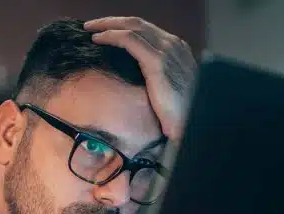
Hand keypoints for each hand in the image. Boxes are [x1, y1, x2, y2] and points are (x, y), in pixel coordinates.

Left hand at [84, 16, 196, 140]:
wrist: (193, 122)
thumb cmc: (181, 112)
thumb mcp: (169, 88)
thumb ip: (156, 76)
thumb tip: (137, 77)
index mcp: (176, 49)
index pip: (146, 30)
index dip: (124, 27)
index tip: (105, 31)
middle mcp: (172, 44)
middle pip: (137, 23)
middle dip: (112, 21)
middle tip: (92, 25)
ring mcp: (166, 50)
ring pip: (132, 26)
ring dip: (108, 24)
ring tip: (90, 28)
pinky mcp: (157, 62)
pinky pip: (129, 40)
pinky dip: (111, 36)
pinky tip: (98, 39)